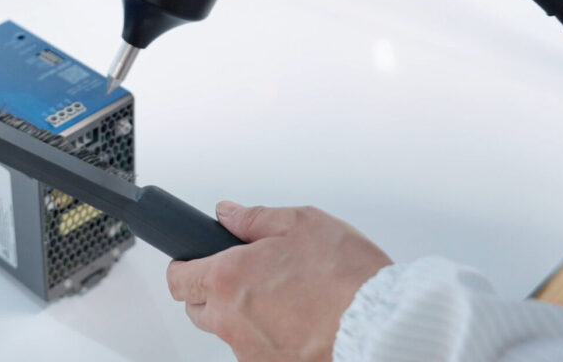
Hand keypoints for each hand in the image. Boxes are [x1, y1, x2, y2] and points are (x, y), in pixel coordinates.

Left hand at [166, 202, 391, 361]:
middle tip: (243, 273)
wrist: (384, 325)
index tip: (196, 258)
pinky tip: (296, 320)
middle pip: (197, 308)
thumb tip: (228, 215)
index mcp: (227, 279)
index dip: (185, 265)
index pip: (178, 278)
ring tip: (281, 296)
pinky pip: (256, 351)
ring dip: (241, 315)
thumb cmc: (347, 277)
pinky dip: (267, 336)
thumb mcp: (301, 224)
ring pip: (228, 331)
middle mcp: (231, 321)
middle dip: (210, 290)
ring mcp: (251, 352)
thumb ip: (253, 218)